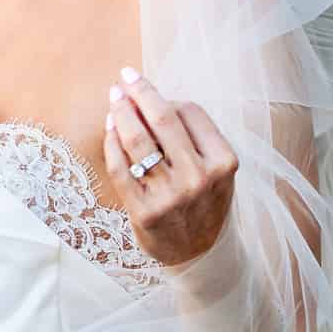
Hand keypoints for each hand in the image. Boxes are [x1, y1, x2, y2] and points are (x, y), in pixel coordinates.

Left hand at [103, 67, 238, 266]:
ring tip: (115, 97)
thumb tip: (155, 99)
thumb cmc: (205, 202)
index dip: (171, 99)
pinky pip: (119, 166)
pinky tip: (109, 127)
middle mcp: (198, 178)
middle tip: (126, 77)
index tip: (156, 94)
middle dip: (140, 92)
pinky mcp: (142, 210)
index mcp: (223, 163)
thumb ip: (196, 137)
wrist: (199, 254)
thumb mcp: (217, 170)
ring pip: (136, 139)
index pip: (192, 112)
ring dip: (121, 111)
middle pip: (162, 119)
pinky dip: (110, 141)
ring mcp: (169, 195)